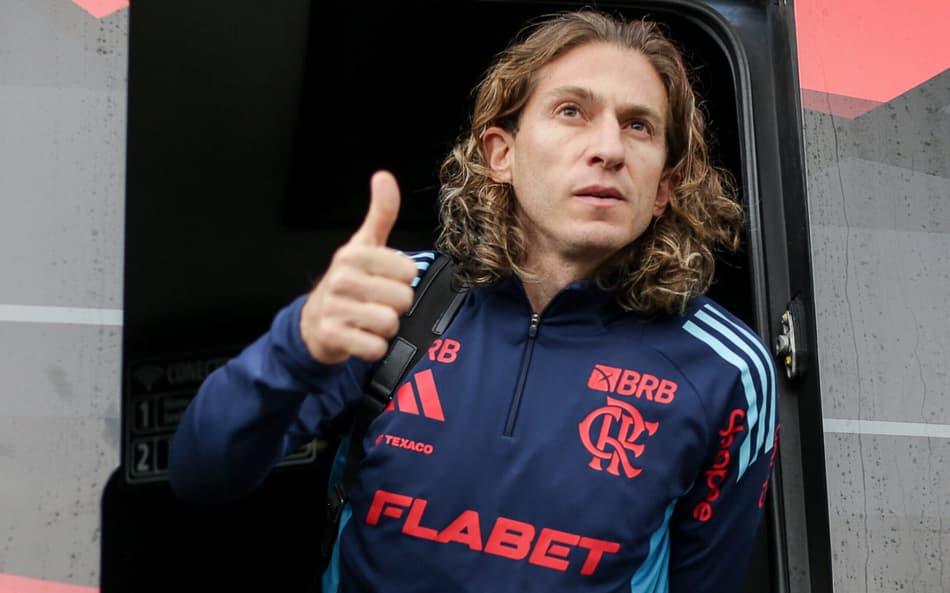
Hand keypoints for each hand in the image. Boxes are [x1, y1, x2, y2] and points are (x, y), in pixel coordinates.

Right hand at [300, 171, 417, 363]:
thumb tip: (384, 177)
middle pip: (402, 299)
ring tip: (369, 320)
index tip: (384, 280)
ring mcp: (334, 308)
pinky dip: (373, 347)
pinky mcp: (331, 336)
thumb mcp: (364, 245)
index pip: (407, 271)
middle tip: (376, 303)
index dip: (402, 281)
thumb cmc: (348, 281)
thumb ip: (380, 213)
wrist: (314, 321)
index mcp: (352, 254)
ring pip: (389, 323)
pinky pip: (374, 347)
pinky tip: (361, 336)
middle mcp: (341, 279)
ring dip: (385, 328)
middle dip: (395, 306)